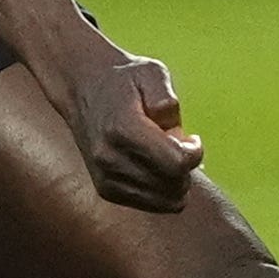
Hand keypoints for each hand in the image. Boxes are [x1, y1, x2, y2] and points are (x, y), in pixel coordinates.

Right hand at [67, 50, 204, 211]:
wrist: (83, 87)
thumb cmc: (124, 79)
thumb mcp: (152, 72)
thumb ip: (167, 101)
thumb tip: (176, 137)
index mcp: (123, 129)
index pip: (176, 164)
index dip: (194, 153)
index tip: (191, 138)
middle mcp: (110, 158)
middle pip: (174, 186)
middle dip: (186, 167)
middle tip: (176, 143)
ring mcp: (106, 178)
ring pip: (166, 202)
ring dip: (176, 181)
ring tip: (164, 154)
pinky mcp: (106, 190)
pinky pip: (152, 205)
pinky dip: (162, 189)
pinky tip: (154, 165)